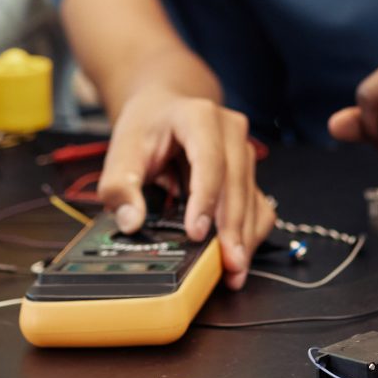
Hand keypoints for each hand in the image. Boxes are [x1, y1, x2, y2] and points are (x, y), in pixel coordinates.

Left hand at [101, 92, 272, 288]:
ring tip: (234, 270)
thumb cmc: (148, 126)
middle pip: (237, 182)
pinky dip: (250, 231)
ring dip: (245, 235)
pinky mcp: (248, 173)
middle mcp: (231, 131)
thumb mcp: (122, 149)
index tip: (196, 233)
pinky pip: (258, 205)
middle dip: (233, 227)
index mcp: (199, 117)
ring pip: (253, 197)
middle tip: (228, 264)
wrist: (165, 107)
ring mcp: (244, 152)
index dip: (205, 198)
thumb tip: (131, 222)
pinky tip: (238, 254)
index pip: (210, 160)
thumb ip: (119, 185)